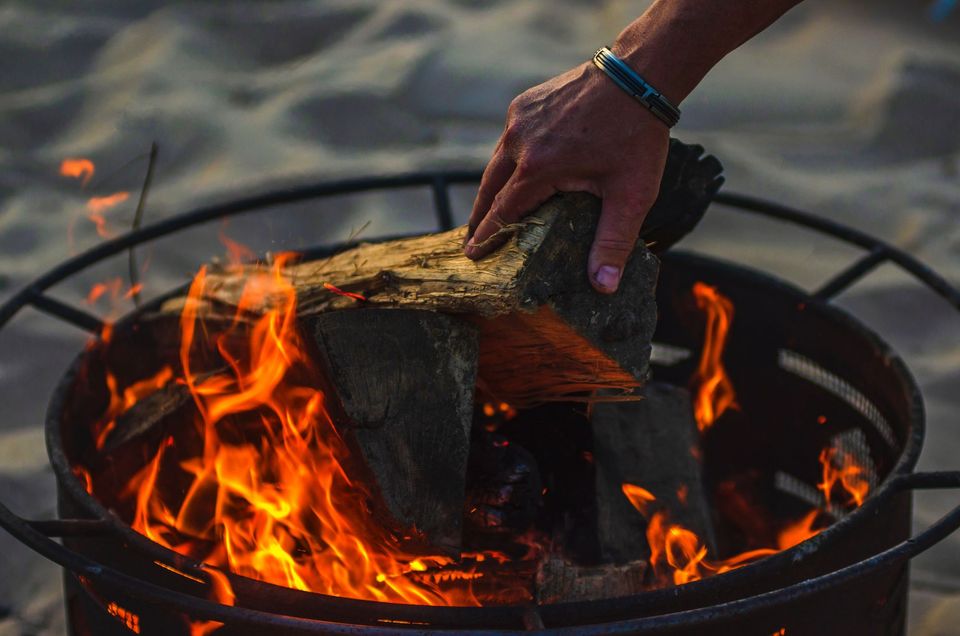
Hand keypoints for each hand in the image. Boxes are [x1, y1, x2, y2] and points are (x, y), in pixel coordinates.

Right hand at [463, 61, 669, 293]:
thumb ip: (613, 242)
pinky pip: (509, 140)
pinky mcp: (525, 104)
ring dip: (491, 188)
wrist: (638, 76)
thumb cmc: (636, 136)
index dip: (487, 237)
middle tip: (471, 240)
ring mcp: (519, 120)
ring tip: (488, 210)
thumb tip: (604, 287)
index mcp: (537, 169)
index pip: (503, 212)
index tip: (472, 255)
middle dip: (479, 217)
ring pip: (496, 162)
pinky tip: (513, 172)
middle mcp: (519, 143)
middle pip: (489, 188)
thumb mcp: (630, 196)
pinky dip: (506, 160)